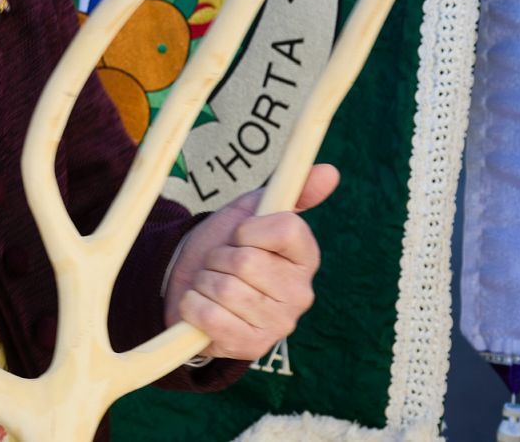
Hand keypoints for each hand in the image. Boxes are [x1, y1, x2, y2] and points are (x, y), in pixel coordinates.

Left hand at [163, 163, 338, 360]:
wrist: (190, 284)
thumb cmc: (225, 246)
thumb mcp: (250, 211)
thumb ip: (290, 189)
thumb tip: (329, 171)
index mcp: (305, 258)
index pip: (286, 229)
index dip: (249, 228)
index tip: (240, 235)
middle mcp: (300, 294)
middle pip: (246, 261)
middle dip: (218, 257)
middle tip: (221, 264)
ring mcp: (277, 325)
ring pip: (223, 288)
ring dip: (204, 281)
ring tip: (212, 285)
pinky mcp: (250, 348)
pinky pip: (209, 316)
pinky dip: (193, 305)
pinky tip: (202, 306)